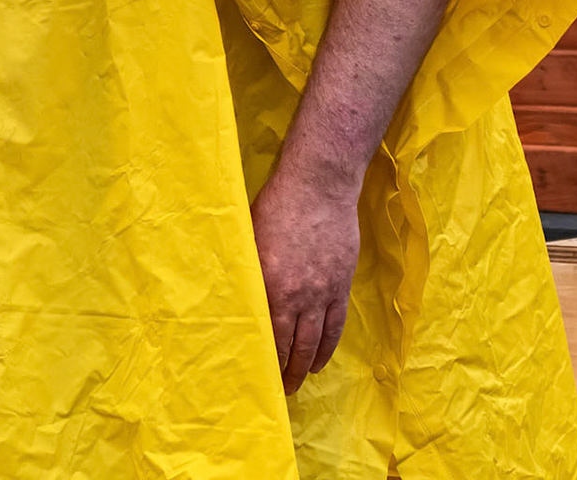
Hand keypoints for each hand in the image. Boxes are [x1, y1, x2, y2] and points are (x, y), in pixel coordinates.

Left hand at [249, 162, 360, 395]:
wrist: (319, 186)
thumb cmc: (276, 206)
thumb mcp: (250, 238)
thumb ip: (247, 271)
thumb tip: (235, 296)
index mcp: (270, 284)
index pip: (267, 336)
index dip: (264, 360)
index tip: (256, 376)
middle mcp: (297, 295)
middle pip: (291, 346)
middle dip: (285, 373)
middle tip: (279, 391)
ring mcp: (323, 292)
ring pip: (315, 342)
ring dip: (305, 366)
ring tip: (298, 383)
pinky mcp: (341, 285)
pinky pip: (336, 326)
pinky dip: (327, 348)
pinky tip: (319, 360)